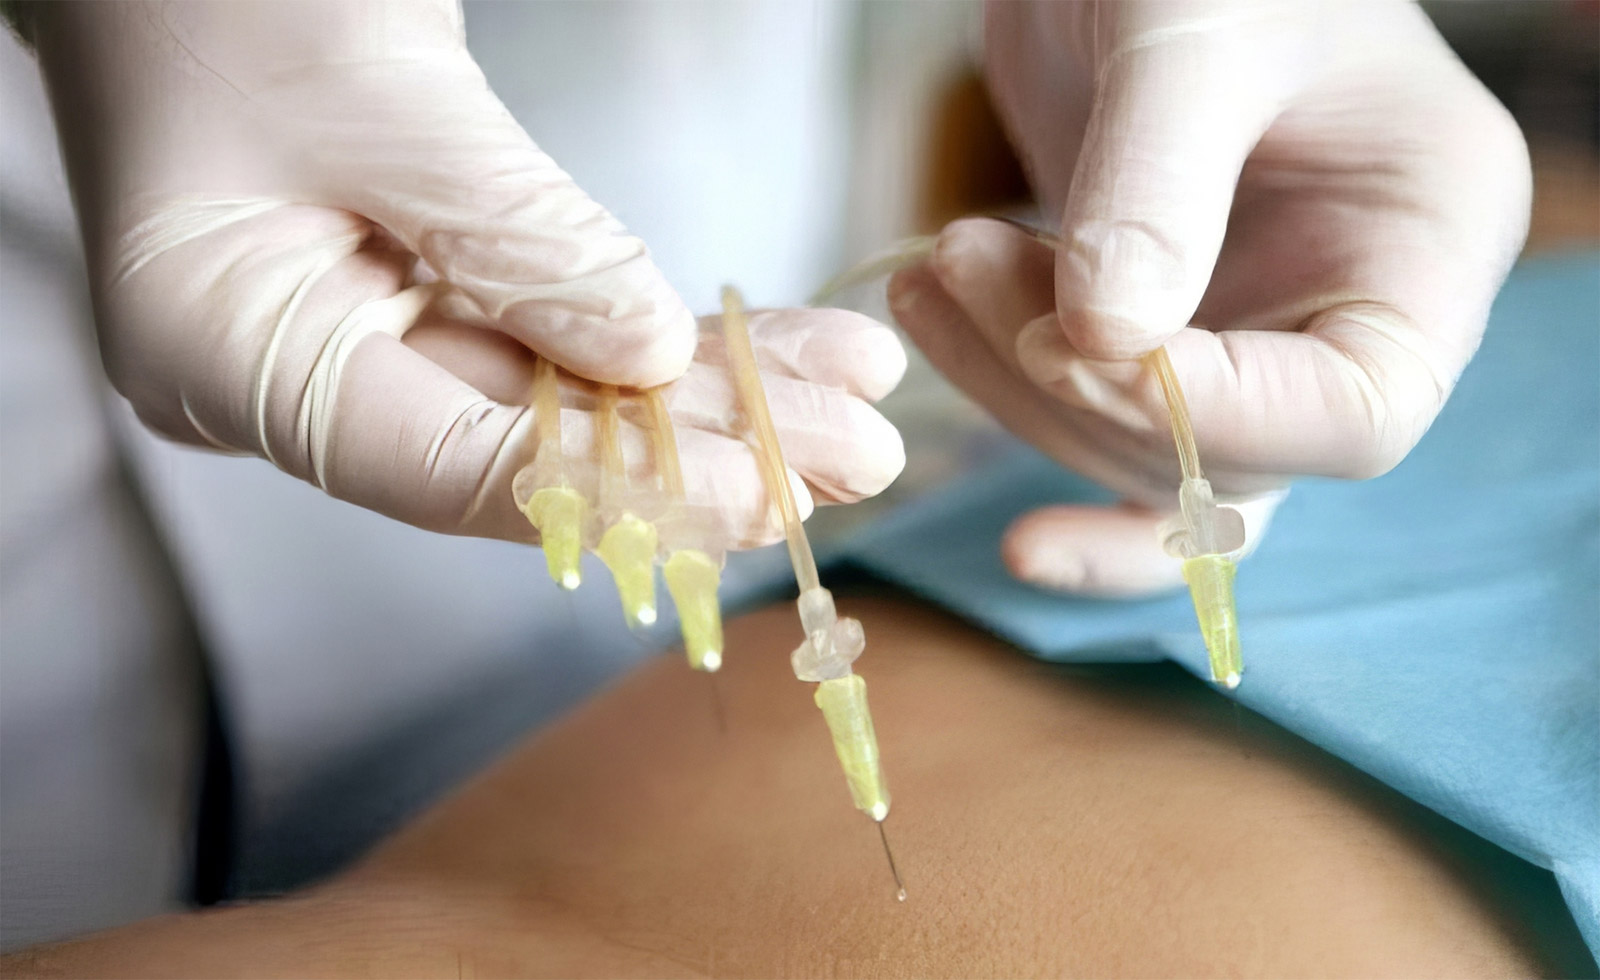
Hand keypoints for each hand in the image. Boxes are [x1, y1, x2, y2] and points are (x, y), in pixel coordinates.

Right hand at [30, 0, 904, 544]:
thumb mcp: (379, 100)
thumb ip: (517, 240)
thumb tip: (653, 358)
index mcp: (228, 355)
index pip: (446, 468)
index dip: (619, 491)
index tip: (766, 491)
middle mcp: (298, 372)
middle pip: (529, 443)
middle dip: (705, 449)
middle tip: (856, 458)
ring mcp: (362, 332)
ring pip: (564, 391)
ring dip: (715, 397)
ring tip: (857, 404)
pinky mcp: (423, 286)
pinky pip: (559, 325)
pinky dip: (667, 332)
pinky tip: (782, 347)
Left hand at [890, 0, 1528, 595]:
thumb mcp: (1194, 35)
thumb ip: (1155, 185)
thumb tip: (1100, 343)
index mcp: (1426, 240)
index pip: (1355, 413)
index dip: (1213, 416)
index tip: (1072, 344)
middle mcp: (1348, 305)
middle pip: (1227, 452)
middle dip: (1077, 386)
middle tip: (962, 265)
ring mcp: (1249, 325)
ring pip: (1137, 448)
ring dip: (1017, 381)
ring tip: (935, 267)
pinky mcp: (1153, 323)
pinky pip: (1091, 413)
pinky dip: (1005, 393)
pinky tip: (931, 327)